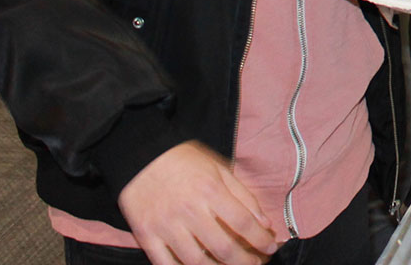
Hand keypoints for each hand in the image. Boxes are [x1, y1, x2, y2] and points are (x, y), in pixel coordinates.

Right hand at [119, 142, 278, 264]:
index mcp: (211, 191)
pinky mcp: (147, 236)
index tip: (271, 248)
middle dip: (244, 261)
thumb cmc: (183, 161)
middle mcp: (190, 211)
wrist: (140, 157)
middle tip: (255, 263)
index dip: (260, 240)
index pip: (243, 223)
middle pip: (223, 247)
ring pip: (197, 262)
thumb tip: (264, 223)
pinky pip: (166, 264)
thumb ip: (243, 195)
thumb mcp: (218, 168)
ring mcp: (166, 226)